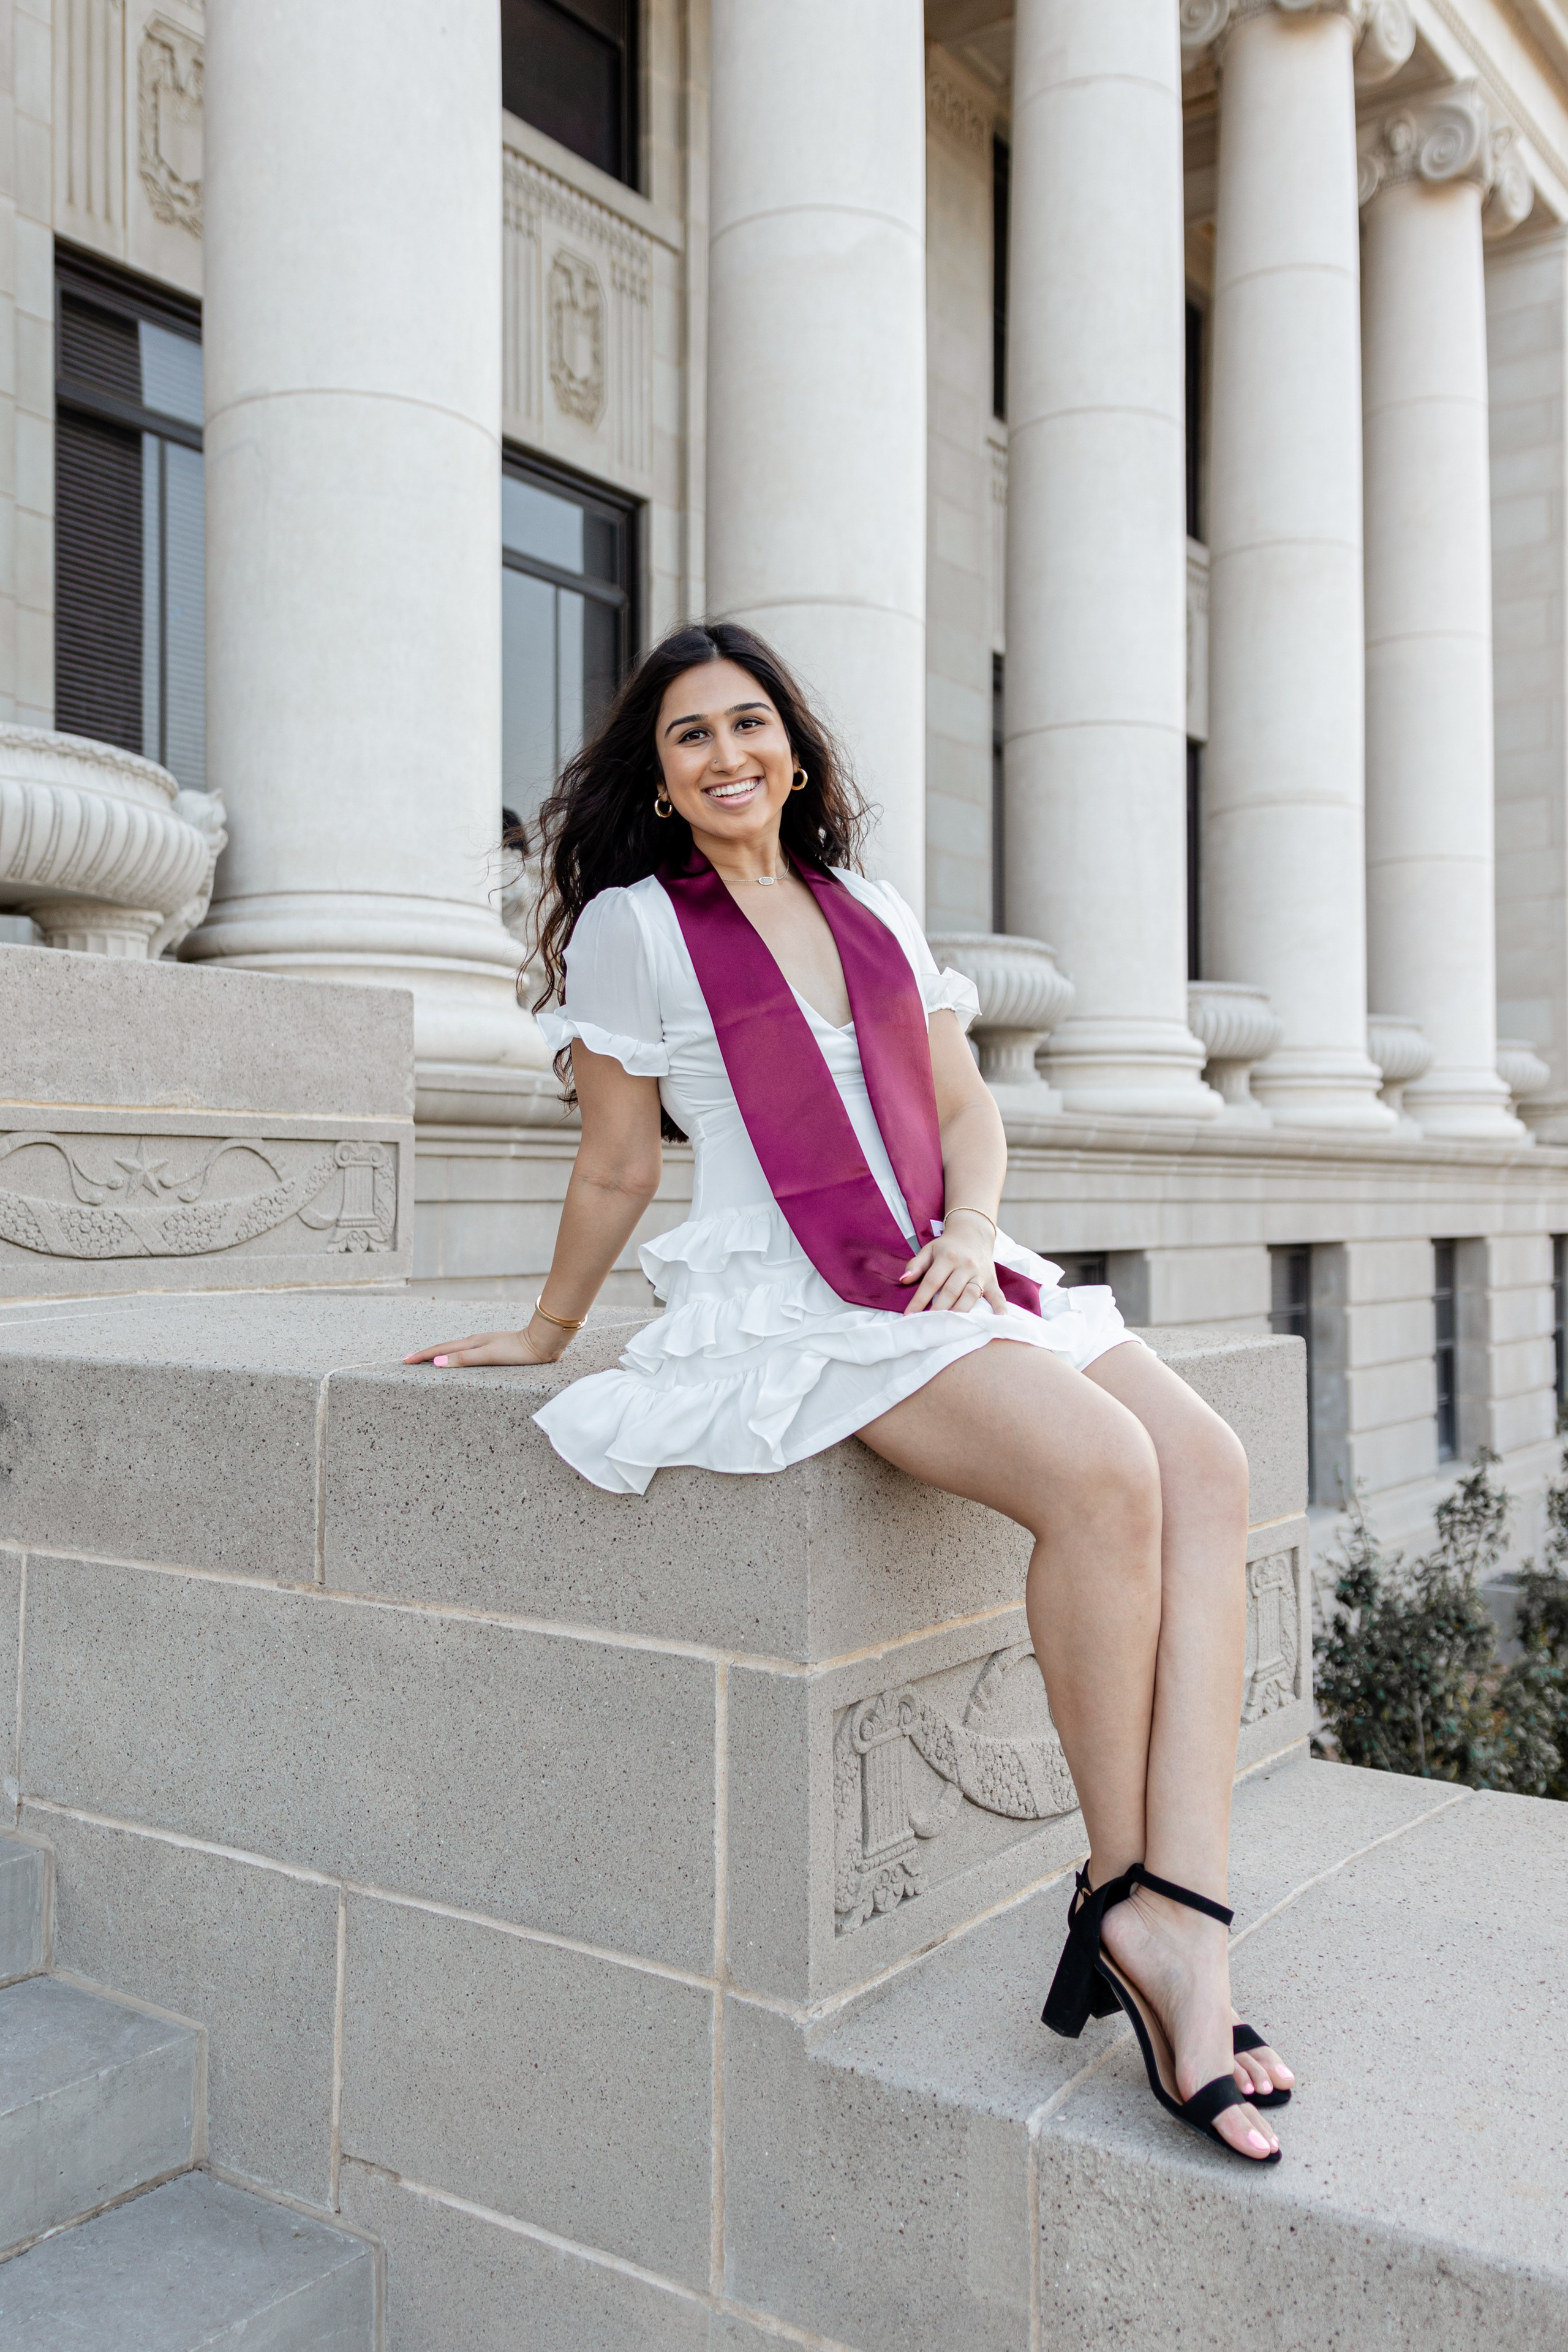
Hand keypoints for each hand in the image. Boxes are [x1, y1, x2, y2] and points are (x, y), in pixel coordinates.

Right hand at [403, 1314, 570, 1368]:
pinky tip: (458, 1361)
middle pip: (445, 1348)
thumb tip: (438, 1363)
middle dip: (426, 1354)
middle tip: (410, 1360)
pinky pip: (466, 1353)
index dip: (422, 1356)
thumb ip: (465, 1359)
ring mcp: (484, 1344)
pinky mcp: (493, 1349)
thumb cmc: (518, 1350)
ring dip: (440, 1355)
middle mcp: (475, 1341)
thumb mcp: (489, 1355)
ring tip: (428, 1361)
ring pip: (455, 1350)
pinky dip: (454, 1357)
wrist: (543, 1343)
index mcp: (471, 1343)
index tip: (405, 1360)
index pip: (440, 1350)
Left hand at [899, 1210, 1006, 1315]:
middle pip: (951, 1291)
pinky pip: (998, 1295)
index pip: (932, 1281)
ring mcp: (980, 1274)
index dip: (920, 1299)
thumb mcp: (929, 1250)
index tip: (909, 1315)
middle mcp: (965, 1266)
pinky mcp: (992, 1281)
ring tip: (951, 1327)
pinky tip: (999, 1319)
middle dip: (939, 1309)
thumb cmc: (947, 1247)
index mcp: (948, 1257)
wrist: (973, 1234)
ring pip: (971, 1295)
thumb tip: (904, 1280)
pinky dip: (1000, 1307)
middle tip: (929, 1325)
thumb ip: (916, 1265)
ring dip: (961, 1312)